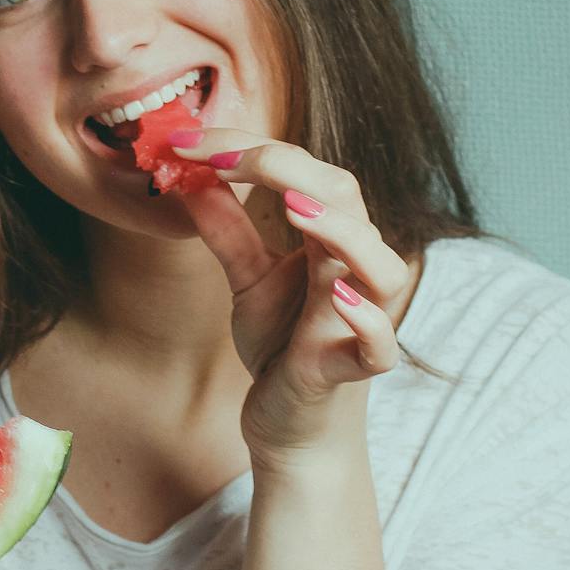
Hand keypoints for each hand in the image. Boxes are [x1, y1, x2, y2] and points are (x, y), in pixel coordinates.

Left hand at [163, 123, 412, 464]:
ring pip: (380, 265)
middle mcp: (354, 271)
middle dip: (287, 168)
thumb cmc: (282, 346)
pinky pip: (380, 345)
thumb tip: (191, 177)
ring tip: (295, 206)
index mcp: (331, 239)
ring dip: (342, 232)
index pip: (304, 173)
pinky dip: (366, 320)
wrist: (290, 427)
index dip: (250, 149)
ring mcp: (359, 320)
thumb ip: (227, 230)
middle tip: (222, 154)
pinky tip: (337, 297)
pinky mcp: (353, 369)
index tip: (189, 142)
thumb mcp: (248, 280)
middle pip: (346, 199)